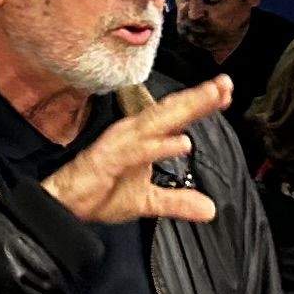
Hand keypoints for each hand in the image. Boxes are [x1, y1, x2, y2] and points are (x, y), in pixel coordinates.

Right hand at [43, 76, 232, 225]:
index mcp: (145, 138)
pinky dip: (160, 146)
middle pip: (172, 111)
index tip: (227, 92)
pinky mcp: (108, 159)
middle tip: (225, 84)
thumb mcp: (149, 202)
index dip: (201, 103)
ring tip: (210, 98)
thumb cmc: (101, 194)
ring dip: (184, 110)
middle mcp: (135, 134)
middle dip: (199, 97)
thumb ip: (179, 202)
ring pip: (157, 122)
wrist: (67, 205)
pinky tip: (181, 142)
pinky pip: (138, 151)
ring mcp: (121, 144)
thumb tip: (209, 209)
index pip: (177, 117)